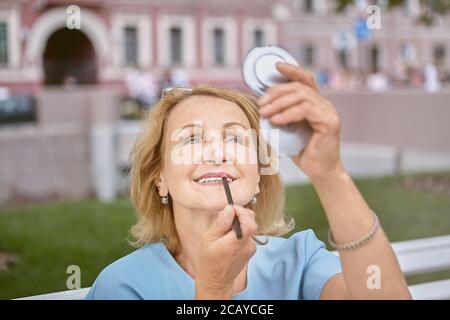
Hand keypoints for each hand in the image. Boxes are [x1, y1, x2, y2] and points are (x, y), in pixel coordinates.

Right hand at [194, 205, 257, 298]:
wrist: (215, 281)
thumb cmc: (208, 261)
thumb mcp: (208, 239)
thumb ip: (221, 223)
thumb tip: (230, 209)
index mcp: (236, 242)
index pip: (248, 221)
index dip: (241, 211)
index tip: (230, 209)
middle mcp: (247, 245)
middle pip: (252, 222)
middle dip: (240, 214)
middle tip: (227, 216)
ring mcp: (251, 248)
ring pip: (250, 227)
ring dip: (240, 223)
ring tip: (225, 229)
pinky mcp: (250, 250)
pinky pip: (248, 234)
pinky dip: (240, 231)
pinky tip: (229, 236)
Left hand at [257, 62, 344, 181]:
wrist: (320, 171)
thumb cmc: (303, 152)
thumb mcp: (288, 130)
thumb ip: (281, 116)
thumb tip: (262, 106)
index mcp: (316, 104)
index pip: (306, 80)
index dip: (292, 70)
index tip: (277, 67)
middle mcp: (324, 104)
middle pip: (299, 87)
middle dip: (276, 92)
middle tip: (261, 104)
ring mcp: (329, 111)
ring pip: (301, 96)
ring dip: (279, 103)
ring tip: (265, 113)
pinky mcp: (329, 121)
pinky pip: (305, 110)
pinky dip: (288, 114)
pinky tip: (276, 120)